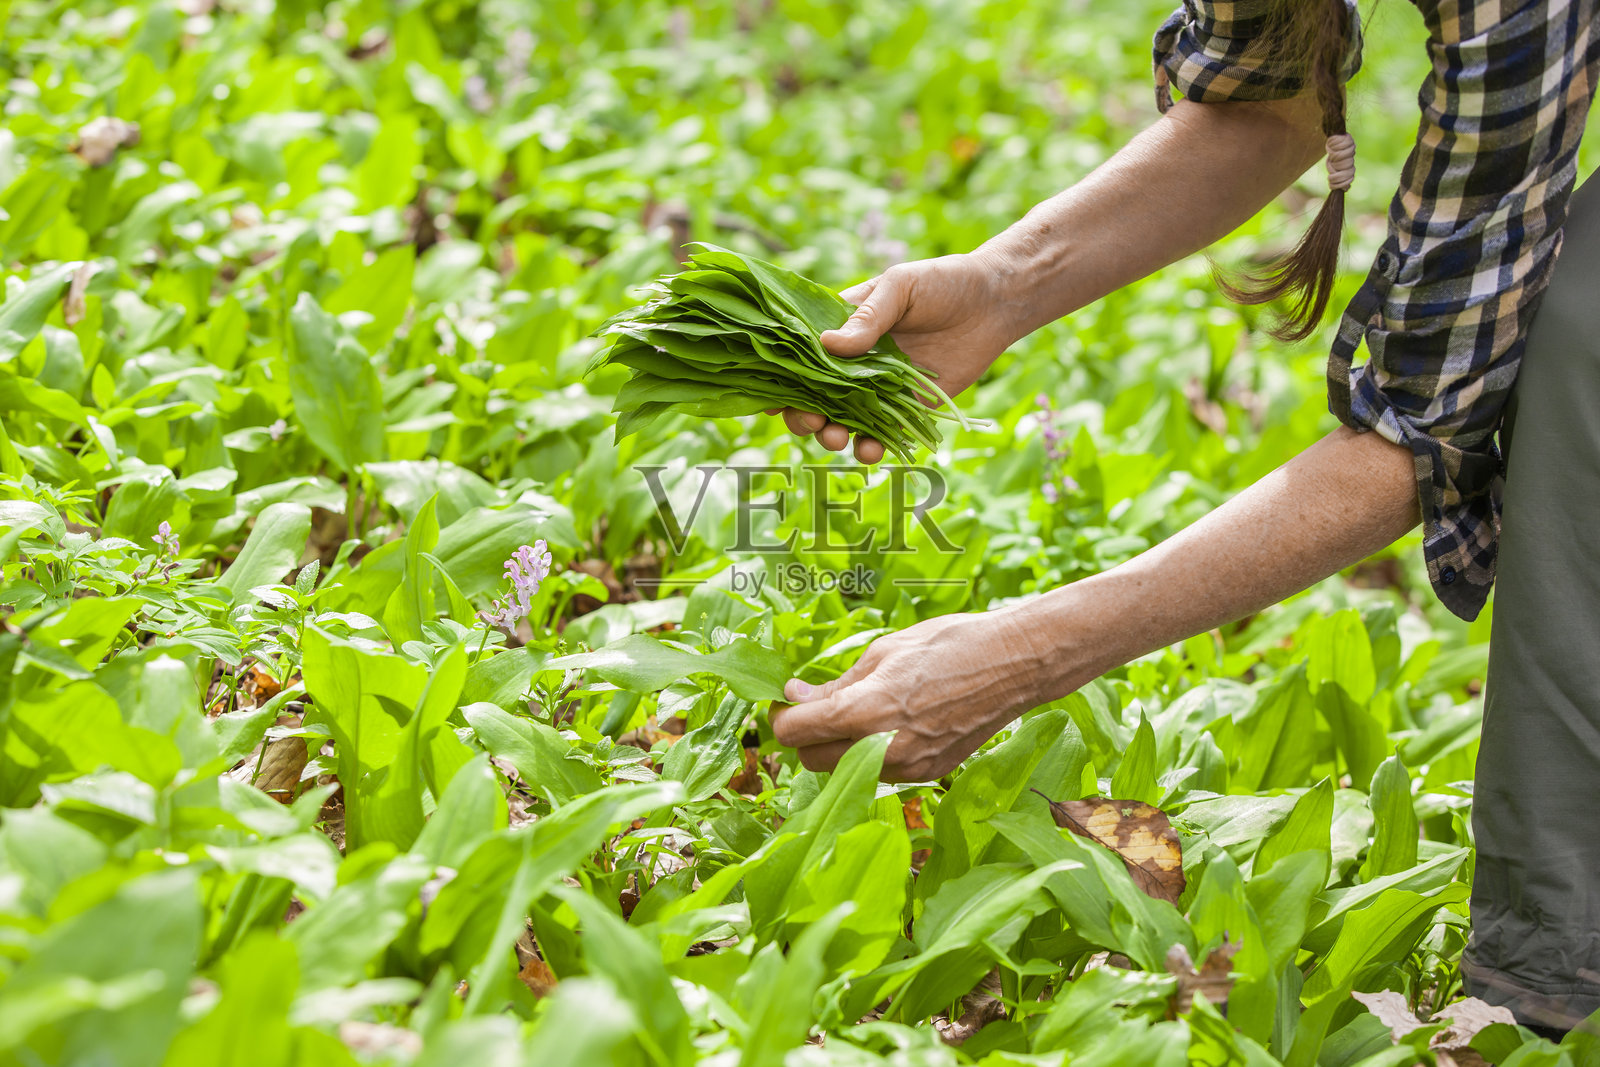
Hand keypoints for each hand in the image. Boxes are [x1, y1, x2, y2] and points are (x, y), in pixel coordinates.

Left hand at [769, 610, 1051, 781]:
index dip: (783, 718)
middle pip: (813, 761)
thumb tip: (794, 697)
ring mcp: (909, 768)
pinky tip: (890, 724)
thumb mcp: (884, 652)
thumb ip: (837, 685)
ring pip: (847, 771)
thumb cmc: (949, 644)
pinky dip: (871, 753)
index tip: (788, 702)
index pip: (796, 733)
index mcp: (867, 711)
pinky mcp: (929, 775)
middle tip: (817, 706)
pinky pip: (880, 772)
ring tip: (858, 711)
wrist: (1015, 664)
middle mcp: (884, 749)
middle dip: (807, 736)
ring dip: (838, 747)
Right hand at [772, 250, 1021, 463]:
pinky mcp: (908, 409)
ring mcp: (879, 388)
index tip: (769, 396)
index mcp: (842, 328)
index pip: (800, 355)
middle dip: (803, 413)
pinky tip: (870, 449)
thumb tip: (828, 345)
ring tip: (836, 437)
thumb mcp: (900, 288)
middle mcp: (854, 362)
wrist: (995, 301)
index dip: (781, 377)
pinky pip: (883, 435)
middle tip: (810, 419)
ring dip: (831, 434)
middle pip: (813, 396)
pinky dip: (871, 447)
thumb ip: (868, 319)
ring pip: (842, 420)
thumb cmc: (943, 282)